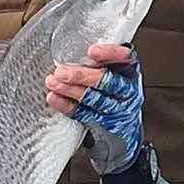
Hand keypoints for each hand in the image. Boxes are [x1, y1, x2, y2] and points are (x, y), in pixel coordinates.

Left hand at [45, 44, 143, 175]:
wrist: (123, 138)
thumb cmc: (113, 98)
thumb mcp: (115, 77)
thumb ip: (101, 63)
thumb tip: (71, 45)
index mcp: (130, 73)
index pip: (128, 58)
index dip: (112, 54)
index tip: (92, 52)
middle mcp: (128, 91)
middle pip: (108, 82)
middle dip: (82, 75)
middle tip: (61, 71)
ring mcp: (119, 110)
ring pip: (95, 99)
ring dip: (71, 90)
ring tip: (53, 82)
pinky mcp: (106, 125)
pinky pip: (86, 115)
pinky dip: (68, 106)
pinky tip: (55, 98)